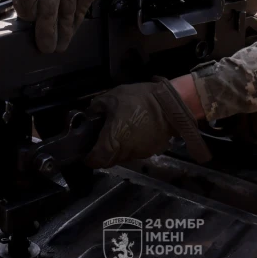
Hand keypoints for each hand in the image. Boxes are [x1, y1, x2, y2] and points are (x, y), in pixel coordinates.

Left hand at [12, 0, 117, 52]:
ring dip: (63, 34)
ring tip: (59, 47)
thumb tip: (30, 22)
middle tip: (45, 48)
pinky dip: (75, 24)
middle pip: (47, 10)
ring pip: (65, 15)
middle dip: (46, 33)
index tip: (29, 20)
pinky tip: (71, 31)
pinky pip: (80, 12)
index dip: (25, 11)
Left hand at [84, 78, 211, 168]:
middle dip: (103, 151)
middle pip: (108, 160)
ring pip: (122, 156)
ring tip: (120, 130)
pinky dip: (132, 144)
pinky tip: (134, 130)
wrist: (169, 103)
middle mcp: (125, 152)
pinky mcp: (151, 151)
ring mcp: (139, 153)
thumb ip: (96, 107)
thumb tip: (90, 114)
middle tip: (102, 137)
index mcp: (112, 141)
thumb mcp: (111, 97)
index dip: (89, 157)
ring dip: (118, 147)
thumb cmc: (138, 100)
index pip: (95, 160)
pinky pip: (136, 151)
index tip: (86, 151)